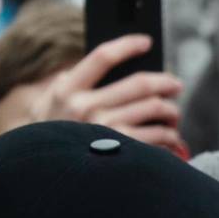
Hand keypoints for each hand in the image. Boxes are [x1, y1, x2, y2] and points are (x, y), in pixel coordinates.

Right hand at [29, 35, 188, 155]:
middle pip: (140, 84)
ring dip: (172, 112)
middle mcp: (84, 108)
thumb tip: (111, 63)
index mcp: (67, 90)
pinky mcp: (121, 151)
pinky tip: (170, 138)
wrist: (43, 175)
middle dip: (166, 82)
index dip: (128, 45)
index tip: (146, 41)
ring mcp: (104, 130)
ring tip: (173, 116)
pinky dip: (171, 137)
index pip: (103, 57)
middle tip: (175, 85)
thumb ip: (72, 82)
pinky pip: (159, 137)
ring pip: (156, 108)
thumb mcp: (50, 105)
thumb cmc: (53, 136)